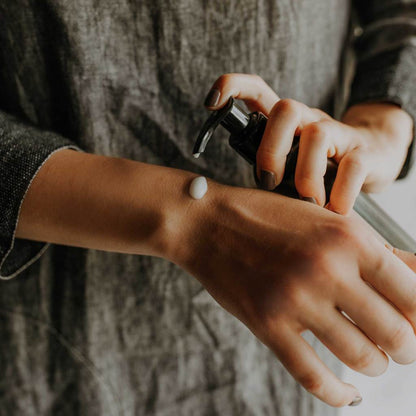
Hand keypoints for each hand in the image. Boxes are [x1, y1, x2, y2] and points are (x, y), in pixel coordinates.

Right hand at [168, 183, 415, 406]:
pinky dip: (338, 394)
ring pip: (360, 357)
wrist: (208, 223)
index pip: (413, 293)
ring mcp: (295, 299)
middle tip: (399, 347)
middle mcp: (326, 269)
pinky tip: (348, 394)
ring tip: (371, 359)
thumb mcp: (326, 220)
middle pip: (395, 333)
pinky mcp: (267, 325)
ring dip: (375, 366)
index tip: (415, 325)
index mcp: (348, 238)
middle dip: (405, 348)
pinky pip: (314, 376)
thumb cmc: (269, 218)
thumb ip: (375, 251)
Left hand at [204, 74, 412, 213]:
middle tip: (269, 182)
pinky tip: (333, 210)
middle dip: (270, 150)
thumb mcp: (289, 163)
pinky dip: (340, 194)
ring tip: (307, 203)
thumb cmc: (319, 166)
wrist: (376, 155)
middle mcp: (309, 121)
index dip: (233, 87)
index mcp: (286, 123)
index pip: (258, 92)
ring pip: (317, 135)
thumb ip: (268, 172)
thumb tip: (236, 202)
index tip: (211, 102)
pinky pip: (352, 167)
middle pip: (286, 109)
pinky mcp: (364, 152)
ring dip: (306, 176)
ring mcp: (338, 133)